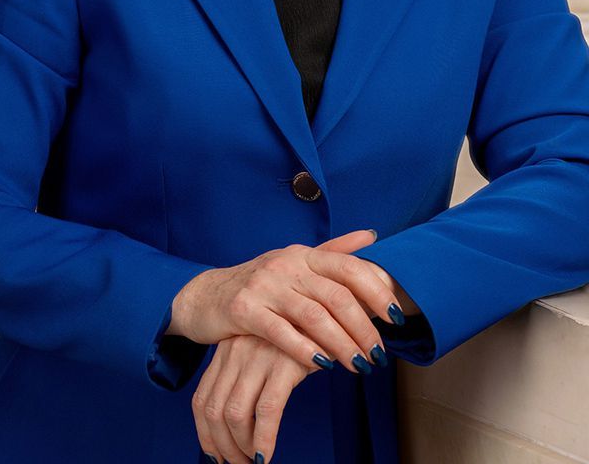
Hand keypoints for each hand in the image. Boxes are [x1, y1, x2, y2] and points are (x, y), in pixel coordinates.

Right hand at [169, 229, 400, 371]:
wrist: (205, 296)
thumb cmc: (260, 284)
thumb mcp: (294, 262)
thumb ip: (333, 251)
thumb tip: (371, 236)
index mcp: (303, 254)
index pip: (349, 268)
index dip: (377, 292)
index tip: (396, 318)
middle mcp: (284, 265)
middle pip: (336, 297)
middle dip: (364, 329)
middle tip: (378, 355)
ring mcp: (262, 286)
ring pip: (313, 317)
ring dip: (342, 345)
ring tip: (359, 366)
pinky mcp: (243, 309)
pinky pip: (281, 332)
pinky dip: (306, 350)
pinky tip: (322, 365)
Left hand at [192, 335, 315, 463]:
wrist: (327, 307)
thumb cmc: (297, 336)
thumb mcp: (262, 352)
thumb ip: (246, 377)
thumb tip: (237, 419)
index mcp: (224, 353)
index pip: (201, 399)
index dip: (204, 432)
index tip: (214, 454)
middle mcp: (235, 354)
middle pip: (213, 410)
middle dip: (221, 445)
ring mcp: (257, 358)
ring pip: (236, 414)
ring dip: (241, 446)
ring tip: (254, 462)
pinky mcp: (284, 364)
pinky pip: (267, 411)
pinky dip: (264, 439)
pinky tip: (267, 455)